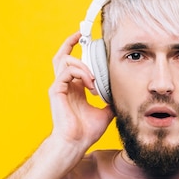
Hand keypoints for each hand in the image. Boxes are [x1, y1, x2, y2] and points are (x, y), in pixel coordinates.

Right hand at [48, 32, 114, 153]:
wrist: (76, 143)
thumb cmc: (86, 132)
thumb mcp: (105, 112)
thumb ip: (110, 101)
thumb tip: (122, 95)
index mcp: (74, 88)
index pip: (72, 64)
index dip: (76, 50)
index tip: (86, 40)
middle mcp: (65, 85)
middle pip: (62, 56)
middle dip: (70, 43)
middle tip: (81, 35)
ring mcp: (59, 87)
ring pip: (65, 61)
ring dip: (84, 66)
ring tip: (95, 81)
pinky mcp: (56, 91)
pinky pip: (67, 72)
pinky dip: (81, 74)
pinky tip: (91, 85)